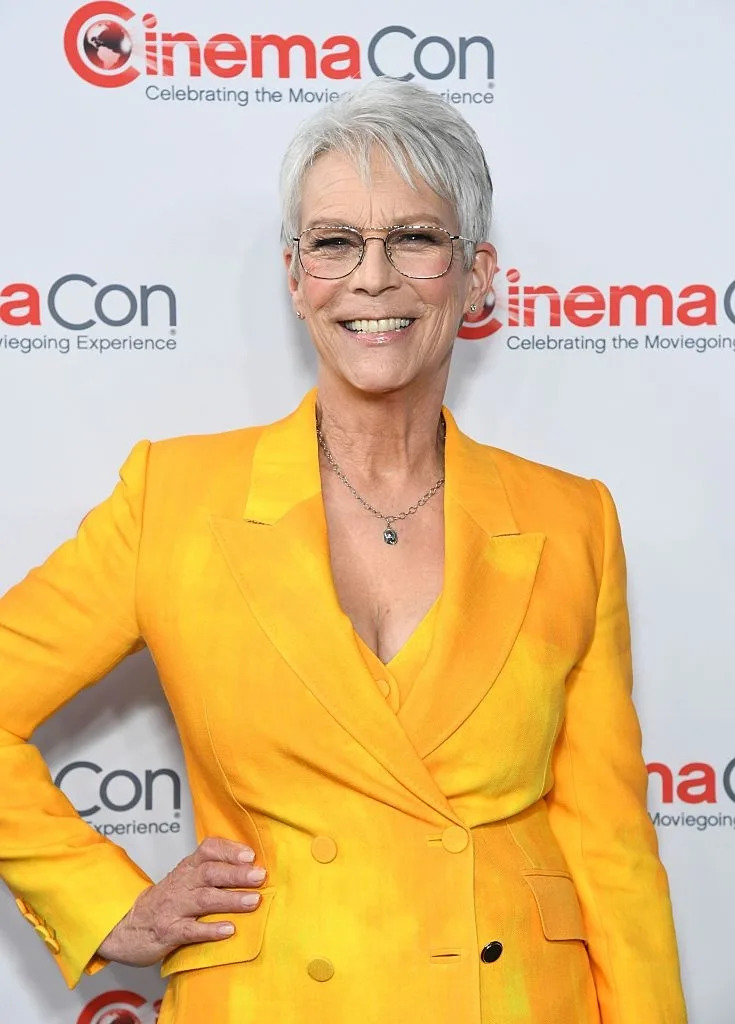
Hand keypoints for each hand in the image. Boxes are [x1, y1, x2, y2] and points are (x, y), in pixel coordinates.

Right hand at [97, 836, 265, 966]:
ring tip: (253, 901)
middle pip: (210, 873)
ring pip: (204, 900)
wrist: (128, 926)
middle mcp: (181, 884)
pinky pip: (190, 930)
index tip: (250, 855)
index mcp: (187, 868)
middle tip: (259, 876)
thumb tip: (252, 867)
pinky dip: (210, 930)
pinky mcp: (168, 932)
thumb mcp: (185, 878)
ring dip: (231, 899)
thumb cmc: (166, 901)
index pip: (207, 850)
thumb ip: (212, 871)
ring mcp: (173, 908)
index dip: (229, 850)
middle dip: (236, 873)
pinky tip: (229, 929)